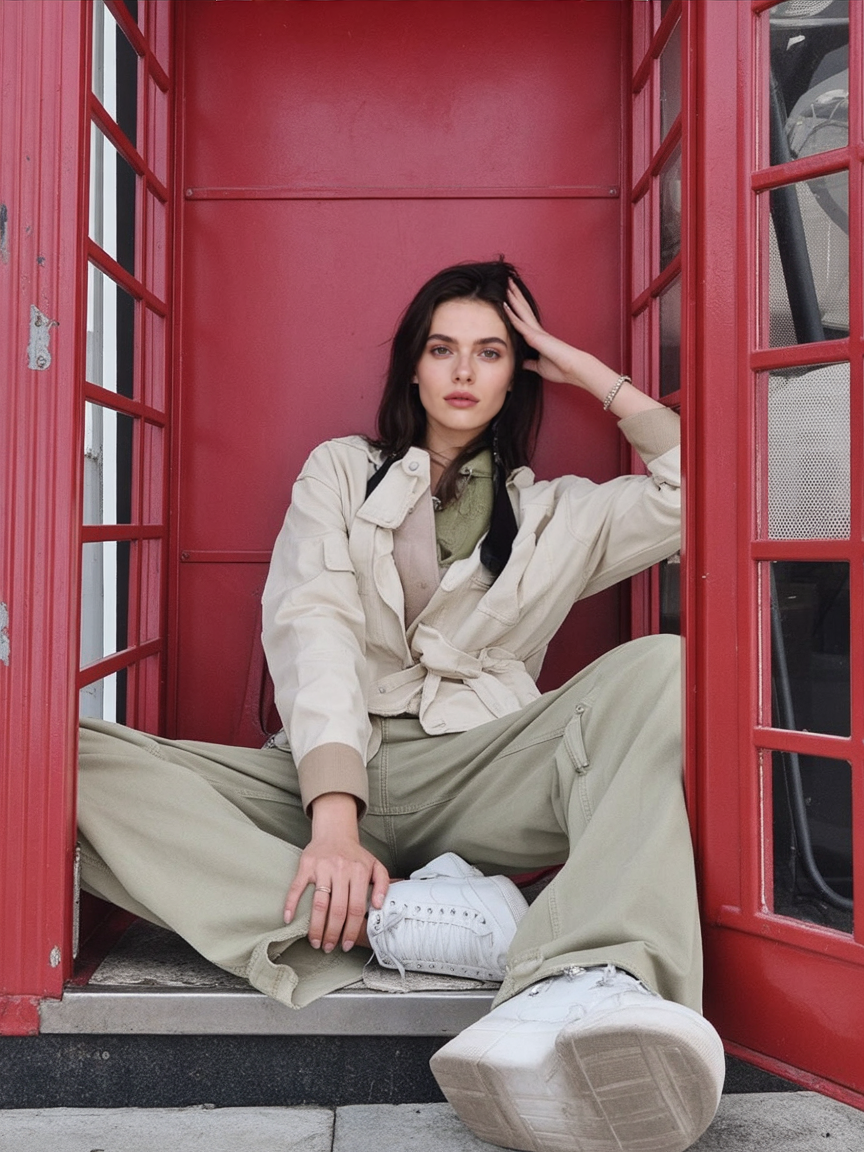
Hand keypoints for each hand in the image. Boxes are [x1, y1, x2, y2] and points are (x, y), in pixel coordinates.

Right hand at [283, 792, 389, 952]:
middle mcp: (341, 870)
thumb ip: (383, 884)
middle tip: (329, 948)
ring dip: (316, 926)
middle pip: (337, 909)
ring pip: (319, 903)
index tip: (347, 945)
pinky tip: (289, 918)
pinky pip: (297, 887)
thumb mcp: (376, 865)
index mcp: (359, 872)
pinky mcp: (306, 865)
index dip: (351, 930)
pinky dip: (291, 903)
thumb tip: (377, 906)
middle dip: (333, 933)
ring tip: (315, 942)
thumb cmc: (355, 855)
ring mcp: (322, 867)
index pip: (356, 908)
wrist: (335, 832)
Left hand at [505, 280, 663, 417]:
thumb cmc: (560, 368)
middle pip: (523, 310)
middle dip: (515, 296)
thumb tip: (521, 363)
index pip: (524, 319)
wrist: (574, 369)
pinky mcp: (537, 338)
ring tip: (507, 285)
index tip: (508, 297)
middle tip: (508, 282)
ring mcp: (537, 333)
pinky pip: (522, 325)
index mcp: (538, 337)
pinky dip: (513, 316)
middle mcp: (537, 331)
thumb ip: (529, 363)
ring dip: (514, 298)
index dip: (516, 308)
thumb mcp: (539, 367)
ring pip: (522, 311)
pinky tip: (505, 306)